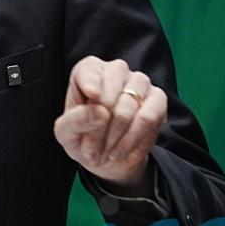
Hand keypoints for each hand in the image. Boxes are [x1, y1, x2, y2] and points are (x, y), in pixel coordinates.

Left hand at [53, 56, 166, 194]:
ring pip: (130, 105)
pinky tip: (122, 149)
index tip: (93, 96)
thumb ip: (75, 120)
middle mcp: (115, 71)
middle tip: (92, 148)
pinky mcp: (158, 99)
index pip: (89, 71)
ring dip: (116, 134)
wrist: (107, 155)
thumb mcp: (66, 133)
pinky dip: (133, 137)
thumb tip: (100, 112)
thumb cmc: (82, 136)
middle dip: (101, 124)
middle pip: (110, 90)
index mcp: (88, 71)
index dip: (91, 83)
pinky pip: (148, 117)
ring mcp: (139, 82)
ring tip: (106, 152)